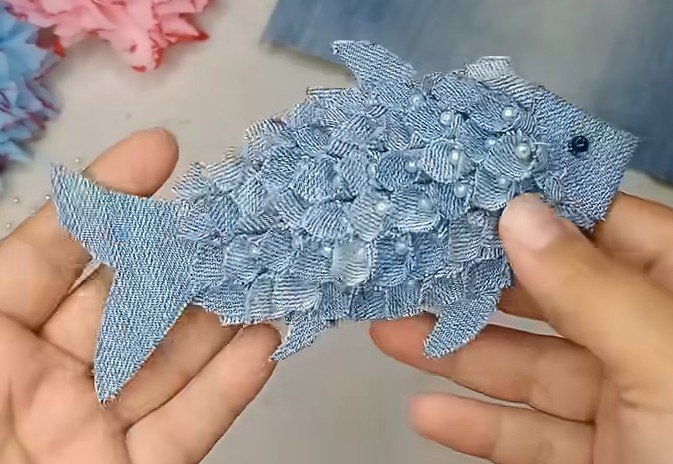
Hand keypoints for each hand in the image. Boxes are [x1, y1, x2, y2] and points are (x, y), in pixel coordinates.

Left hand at [0, 129, 279, 463]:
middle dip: (184, 257)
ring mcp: (95, 428)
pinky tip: (266, 343)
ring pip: (169, 361)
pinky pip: (189, 427)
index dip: (108, 198)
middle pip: (129, 302)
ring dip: (222, 317)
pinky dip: (230, 387)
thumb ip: (6, 280)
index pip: (53, 253)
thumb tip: (65, 204)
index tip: (162, 152)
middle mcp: (46, 377)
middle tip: (240, 219)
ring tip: (270, 271)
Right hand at [372, 193, 672, 462]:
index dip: (540, 208)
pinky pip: (531, 439)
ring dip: (459, 357)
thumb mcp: (664, 361)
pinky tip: (427, 412)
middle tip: (412, 268)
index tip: (467, 193)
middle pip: (553, 301)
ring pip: (531, 372)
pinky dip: (479, 429)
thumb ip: (591, 287)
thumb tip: (519, 212)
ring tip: (391, 333)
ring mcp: (625, 411)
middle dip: (478, 288)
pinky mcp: (597, 463)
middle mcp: (653, 346)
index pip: (608, 228)